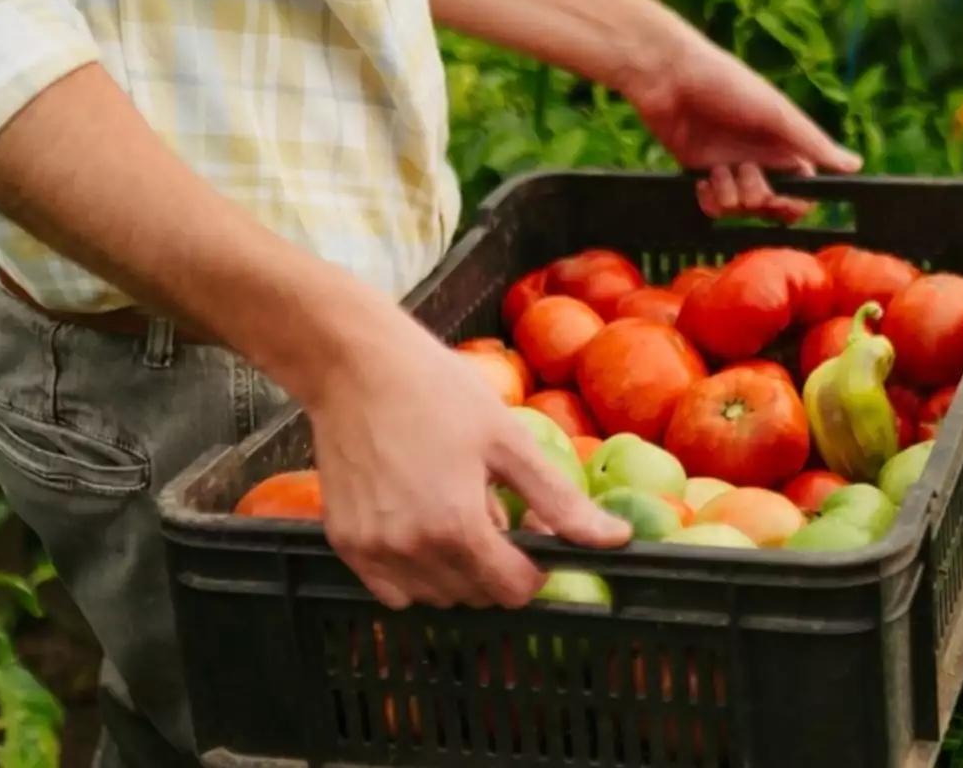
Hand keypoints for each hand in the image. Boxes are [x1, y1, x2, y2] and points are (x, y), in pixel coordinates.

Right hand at [306, 320, 630, 609]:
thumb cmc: (437, 392)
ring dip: (457, 571)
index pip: (513, 591)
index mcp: (458, 526)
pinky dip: (414, 574)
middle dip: (497, 566)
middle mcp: (412, 550)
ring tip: (454, 510)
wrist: (355, 366)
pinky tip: (421, 526)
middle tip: (494, 509)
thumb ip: (560, 500)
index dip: (534, 567)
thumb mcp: (509, 440)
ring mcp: (373, 551)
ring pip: (435, 597)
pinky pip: (391, 589)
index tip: (532, 532)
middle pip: (476, 597)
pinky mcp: (345, 543)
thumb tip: (617, 540)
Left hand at [624, 27, 862, 222]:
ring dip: (731, 195)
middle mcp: (759, 157)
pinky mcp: (699, 173)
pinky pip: (713, 206)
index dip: (796, 200)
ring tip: (718, 170)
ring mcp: (729, 166)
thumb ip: (814, 143)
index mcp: (783, 142)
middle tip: (747, 176)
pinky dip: (710, 200)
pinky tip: (702, 181)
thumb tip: (856, 164)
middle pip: (772, 203)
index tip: (785, 199)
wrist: (668, 77)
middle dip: (761, 198)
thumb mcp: (777, 113)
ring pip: (741, 208)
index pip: (803, 186)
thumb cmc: (727, 84)